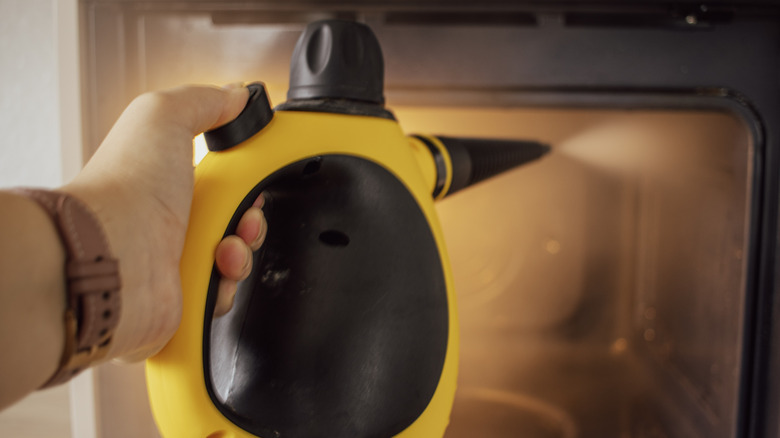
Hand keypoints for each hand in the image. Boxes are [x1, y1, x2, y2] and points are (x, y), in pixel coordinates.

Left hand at [62, 84, 263, 360]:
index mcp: (168, 181)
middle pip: (237, 222)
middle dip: (252, 219)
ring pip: (236, 261)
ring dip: (242, 253)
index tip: (254, 175)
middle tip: (245, 216)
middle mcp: (171, 222)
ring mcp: (175, 263)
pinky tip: (212, 274)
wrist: (109, 259)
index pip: (223, 179)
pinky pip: (223, 297)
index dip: (246, 179)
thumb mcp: (161, 116)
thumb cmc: (124, 191)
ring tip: (224, 249)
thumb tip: (234, 96)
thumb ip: (203, 101)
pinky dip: (225, 287)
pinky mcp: (181, 300)